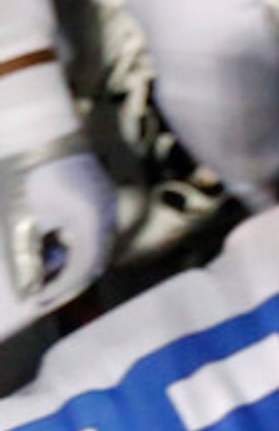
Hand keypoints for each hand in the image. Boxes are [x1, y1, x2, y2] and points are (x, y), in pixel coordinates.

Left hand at [11, 145, 115, 316]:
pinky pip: (96, 228)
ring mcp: (106, 202)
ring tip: (43, 270)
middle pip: (94, 260)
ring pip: (97, 244)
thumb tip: (30, 289)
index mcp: (89, 223)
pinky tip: (53, 243)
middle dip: (67, 279)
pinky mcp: (100, 192)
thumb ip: (27, 258)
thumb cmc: (27, 175)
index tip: (35, 301)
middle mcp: (106, 214)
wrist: (38, 130)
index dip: (57, 290)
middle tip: (40, 292)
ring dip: (73, 261)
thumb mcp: (20, 222)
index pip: (80, 270)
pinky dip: (78, 243)